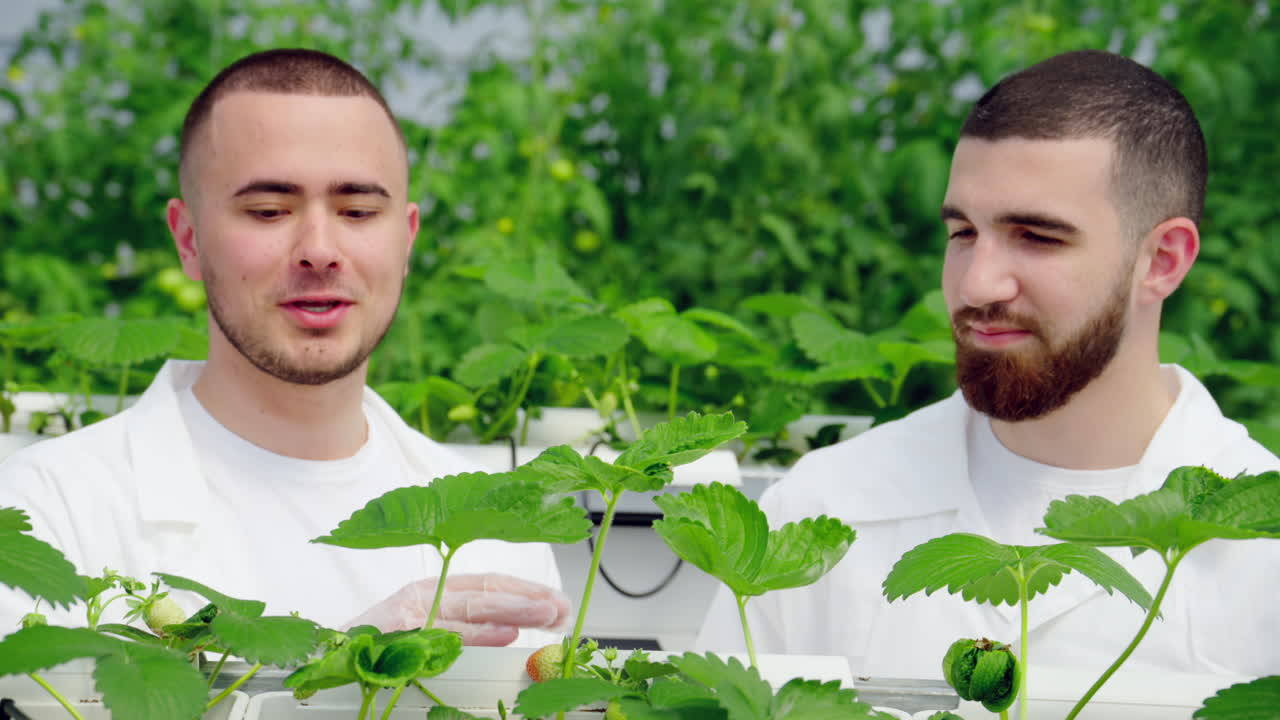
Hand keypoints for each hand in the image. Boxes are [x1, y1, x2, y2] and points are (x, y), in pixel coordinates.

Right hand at [343, 573, 571, 645]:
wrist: (320, 662)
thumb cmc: (373, 653)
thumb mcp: (424, 635)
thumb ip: (463, 630)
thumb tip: (512, 631)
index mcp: (432, 592)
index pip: (487, 585)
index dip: (524, 591)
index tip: (556, 602)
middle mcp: (423, 595)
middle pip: (487, 592)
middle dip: (529, 599)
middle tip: (563, 609)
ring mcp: (409, 611)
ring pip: (473, 606)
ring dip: (516, 609)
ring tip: (548, 615)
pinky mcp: (396, 629)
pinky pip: (445, 631)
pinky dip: (479, 632)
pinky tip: (507, 633)